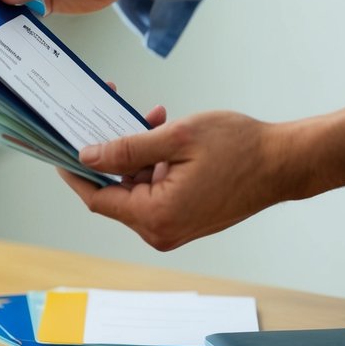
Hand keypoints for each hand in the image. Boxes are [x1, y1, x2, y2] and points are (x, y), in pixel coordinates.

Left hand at [60, 93, 344, 250]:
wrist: (286, 162)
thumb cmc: (241, 148)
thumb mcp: (176, 138)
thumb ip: (127, 148)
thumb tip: (88, 157)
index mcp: (156, 216)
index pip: (96, 198)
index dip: (74, 173)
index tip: (58, 150)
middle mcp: (161, 230)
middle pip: (115, 192)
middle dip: (112, 152)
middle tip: (109, 115)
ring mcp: (174, 227)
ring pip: (135, 187)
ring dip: (137, 153)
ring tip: (155, 119)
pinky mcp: (185, 218)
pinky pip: (155, 189)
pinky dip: (155, 162)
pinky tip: (166, 132)